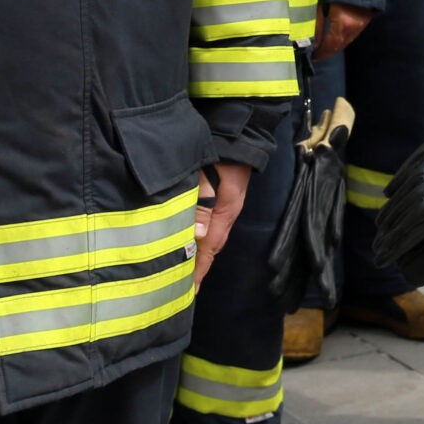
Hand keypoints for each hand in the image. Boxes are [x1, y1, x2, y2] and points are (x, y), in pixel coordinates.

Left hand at [191, 160, 253, 286]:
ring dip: (200, 253)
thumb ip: (202, 203)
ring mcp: (228, 204)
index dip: (199, 270)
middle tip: (182, 287)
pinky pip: (213, 225)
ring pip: (213, 236)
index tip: (189, 292)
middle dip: (199, 267)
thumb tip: (198, 236)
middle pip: (212, 246)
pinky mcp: (225, 196)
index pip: (210, 248)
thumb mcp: (208, 175)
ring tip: (186, 269)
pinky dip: (203, 238)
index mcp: (225, 211)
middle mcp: (228, 212)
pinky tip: (194, 240)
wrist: (241, 131)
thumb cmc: (221, 152)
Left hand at [313, 2, 374, 60]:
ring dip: (335, 48)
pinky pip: (352, 36)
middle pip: (339, 46)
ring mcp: (361, 25)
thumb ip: (318, 27)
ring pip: (346, 42)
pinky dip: (342, 41)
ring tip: (323, 50)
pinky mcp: (364, 22)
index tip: (312, 57)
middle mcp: (354, 28)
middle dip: (327, 52)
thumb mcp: (322, 7)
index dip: (321, 53)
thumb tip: (313, 44)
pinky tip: (334, 41)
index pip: (330, 45)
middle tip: (316, 56)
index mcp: (343, 24)